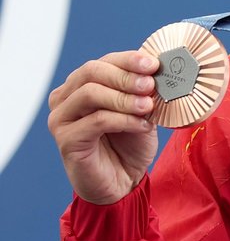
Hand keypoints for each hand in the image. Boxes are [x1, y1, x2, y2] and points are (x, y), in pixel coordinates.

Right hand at [48, 51, 160, 205]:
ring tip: (148, 106)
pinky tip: (143, 126)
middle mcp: (65, 98)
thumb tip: (157, 69)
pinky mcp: (66, 140)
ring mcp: (61, 119)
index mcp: (81, 85)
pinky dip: (124, 120)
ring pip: (90, 93)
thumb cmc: (130, 142)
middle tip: (150, 84)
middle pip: (91, 72)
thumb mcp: (142, 109)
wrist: (123, 181)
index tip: (154, 64)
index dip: (128, 60)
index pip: (103, 61)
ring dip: (124, 97)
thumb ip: (143, 90)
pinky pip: (96, 120)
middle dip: (125, 76)